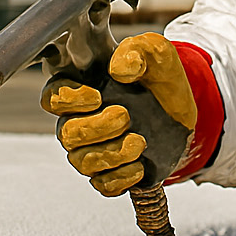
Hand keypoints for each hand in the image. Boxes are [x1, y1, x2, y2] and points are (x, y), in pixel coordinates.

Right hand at [40, 33, 197, 195]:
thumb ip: (139, 50)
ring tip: (140, 142)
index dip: (68, 100)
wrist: (184, 111)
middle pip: (66, 133)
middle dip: (96, 128)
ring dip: (112, 154)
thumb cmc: (160, 77)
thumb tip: (119, 69)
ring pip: (83, 162)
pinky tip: (141, 167)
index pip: (52, 97)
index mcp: (82, 87)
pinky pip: (103, 185)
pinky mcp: (111, 172)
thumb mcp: (157, 54)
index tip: (98, 96)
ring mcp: (93, 149)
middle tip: (126, 117)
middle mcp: (80, 120)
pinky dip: (121, 179)